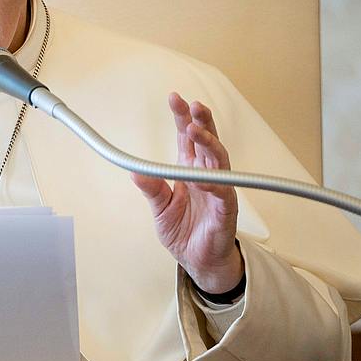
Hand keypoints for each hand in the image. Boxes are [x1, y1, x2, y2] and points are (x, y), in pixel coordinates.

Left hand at [131, 93, 242, 293]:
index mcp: (188, 170)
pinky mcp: (226, 208)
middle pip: (206, 140)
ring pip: (218, 159)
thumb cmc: (184, 233)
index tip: (175, 98)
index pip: (186, 138)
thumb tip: (134, 172)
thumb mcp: (160, 209)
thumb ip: (151, 189)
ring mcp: (218, 189)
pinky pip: (223, 191)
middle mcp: (205, 174)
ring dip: (208, 143)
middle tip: (193, 105)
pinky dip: (214, 182)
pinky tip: (203, 176)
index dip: (181, 118)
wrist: (198, 262)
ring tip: (196, 129)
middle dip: (200, 121)